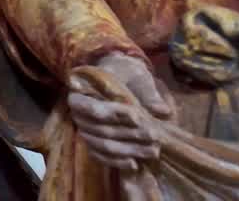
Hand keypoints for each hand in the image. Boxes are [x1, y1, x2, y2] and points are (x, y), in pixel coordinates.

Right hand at [67, 53, 171, 170]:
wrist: (120, 78)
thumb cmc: (126, 74)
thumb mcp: (137, 77)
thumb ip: (147, 93)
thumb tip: (161, 111)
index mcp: (81, 91)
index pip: (88, 106)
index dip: (110, 113)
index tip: (137, 117)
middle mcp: (77, 113)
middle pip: (99, 128)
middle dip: (128, 133)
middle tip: (154, 135)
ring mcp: (84, 130)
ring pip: (102, 144)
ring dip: (128, 149)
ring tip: (153, 151)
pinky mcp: (91, 143)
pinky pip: (100, 156)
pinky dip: (117, 162)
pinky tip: (135, 164)